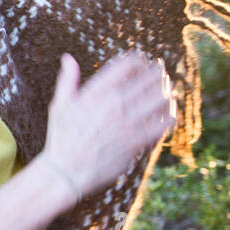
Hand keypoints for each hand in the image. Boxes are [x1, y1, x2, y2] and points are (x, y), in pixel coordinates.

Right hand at [38, 50, 175, 202]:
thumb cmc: (61, 138)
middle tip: (161, 74)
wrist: (66, 171)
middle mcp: (114, 104)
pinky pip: (163, 122)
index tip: (142, 63)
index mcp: (96, 92)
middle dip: (158, 73)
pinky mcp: (137, 141)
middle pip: (150, 78)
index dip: (139, 60)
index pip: (128, 64)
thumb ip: (67, 79)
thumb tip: (68, 57)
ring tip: (166, 92)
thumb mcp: (59, 105)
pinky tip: (167, 114)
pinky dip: (169, 115)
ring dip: (167, 92)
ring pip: (161, 98)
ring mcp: (127, 122)